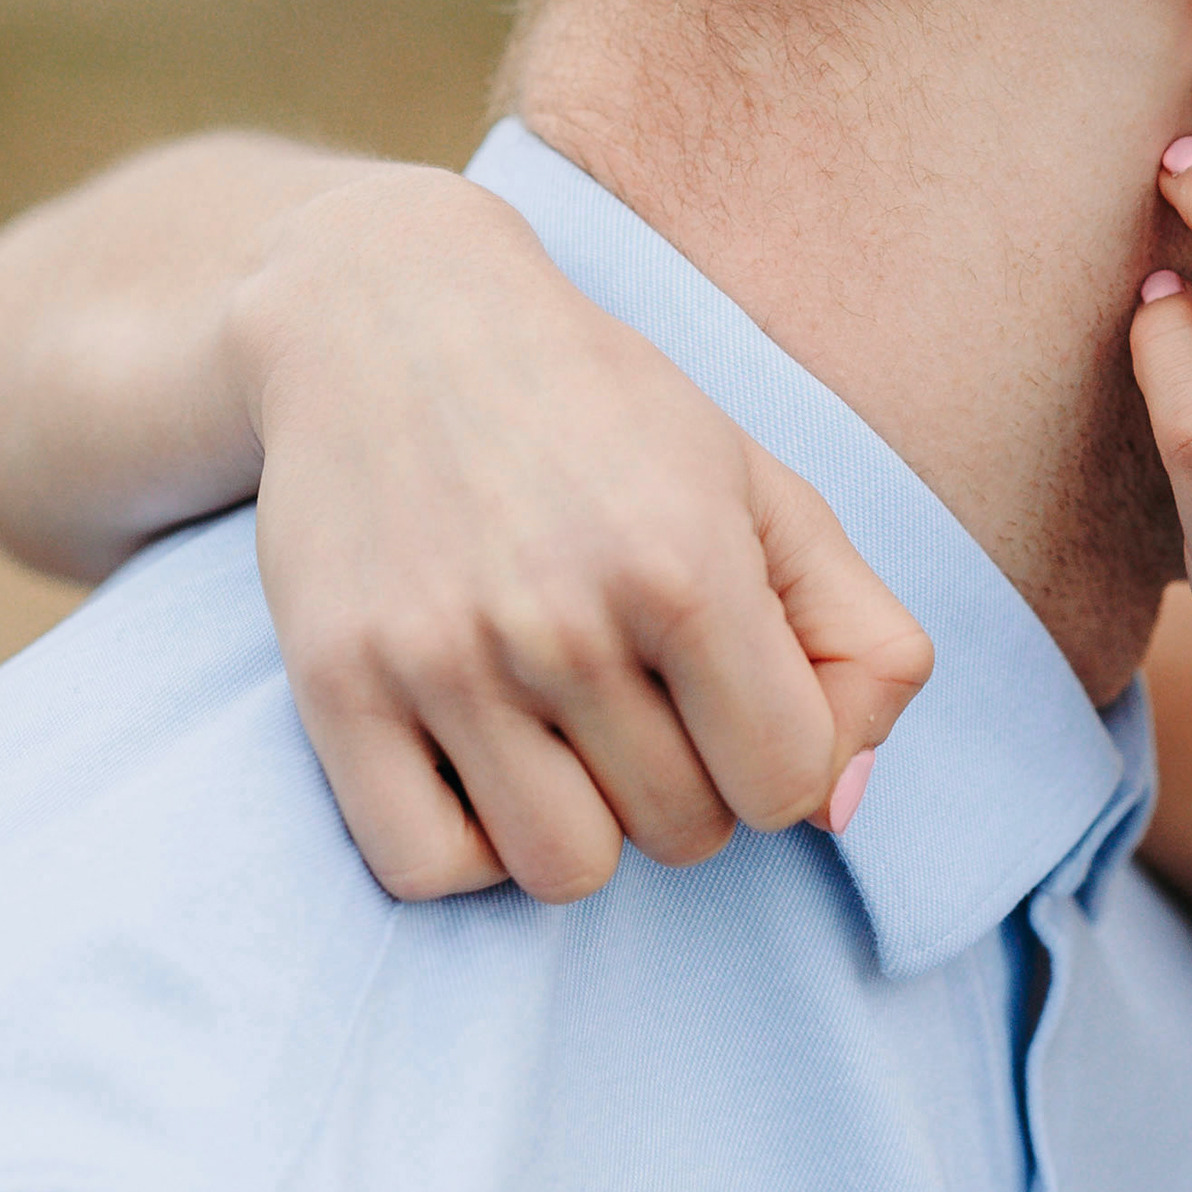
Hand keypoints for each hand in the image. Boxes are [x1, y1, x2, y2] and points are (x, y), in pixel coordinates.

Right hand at [228, 168, 934, 900]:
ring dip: (590, 824)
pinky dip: (473, 845)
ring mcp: (439, 660)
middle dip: (693, 782)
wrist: (396, 319)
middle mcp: (563, 620)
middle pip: (684, 833)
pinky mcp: (333, 686)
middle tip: (651, 692)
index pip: (789, 781)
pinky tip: (488, 760)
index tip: (748, 702)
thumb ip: (858, 641)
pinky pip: (430, 868)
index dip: (789, 760)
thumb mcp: (768, 491)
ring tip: (573, 730)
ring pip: (565, 871)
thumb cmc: (611, 415)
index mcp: (688, 564)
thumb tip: (840, 812)